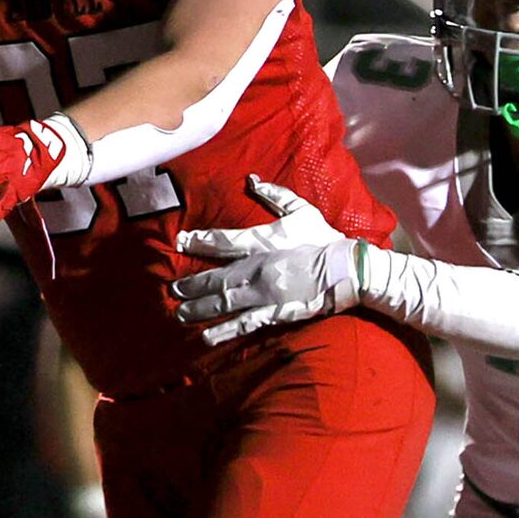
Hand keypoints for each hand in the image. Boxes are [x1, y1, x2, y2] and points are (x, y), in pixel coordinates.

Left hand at [172, 178, 364, 345]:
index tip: (180, 241)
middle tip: (172, 289)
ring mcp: (262, 294)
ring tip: (180, 314)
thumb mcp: (301, 211)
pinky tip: (206, 337)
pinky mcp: (273, 313)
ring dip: (199, 308)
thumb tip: (253, 179)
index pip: (221, 242)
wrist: (346, 269)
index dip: (198, 241)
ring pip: (222, 303)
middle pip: (214, 277)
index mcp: (260, 242)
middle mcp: (254, 269)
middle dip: (191, 284)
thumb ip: (275, 195)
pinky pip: (242, 324)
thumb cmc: (324, 239)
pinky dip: (223, 331)